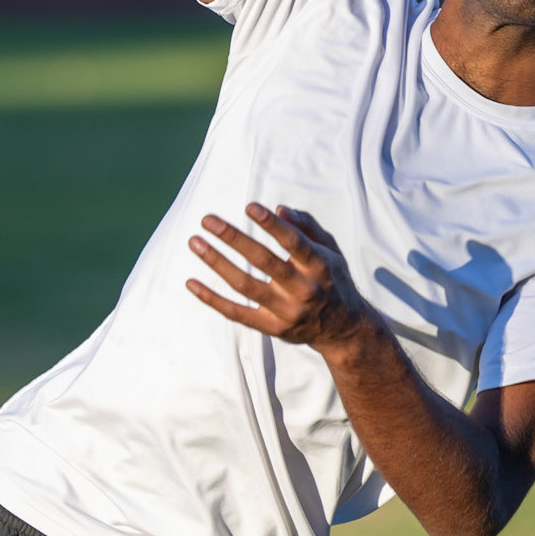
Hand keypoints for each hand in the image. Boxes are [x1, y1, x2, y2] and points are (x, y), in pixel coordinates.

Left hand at [186, 202, 375, 356]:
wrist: (343, 329)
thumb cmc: (332, 279)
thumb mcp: (330, 250)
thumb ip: (307, 226)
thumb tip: (279, 209)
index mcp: (319, 266)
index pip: (293, 242)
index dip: (271, 224)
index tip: (249, 207)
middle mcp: (303, 290)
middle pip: (264, 262)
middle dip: (234, 238)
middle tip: (208, 220)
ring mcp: (286, 312)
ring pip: (245, 286)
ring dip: (217, 263)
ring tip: (195, 242)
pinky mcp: (272, 328)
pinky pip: (236, 313)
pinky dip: (212, 299)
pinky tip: (191, 283)